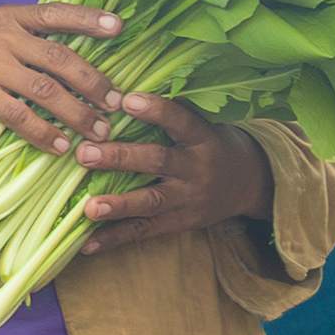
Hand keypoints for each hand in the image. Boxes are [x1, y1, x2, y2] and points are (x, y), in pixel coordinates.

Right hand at [0, 4, 126, 157]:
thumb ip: (25, 38)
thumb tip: (74, 59)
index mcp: (9, 17)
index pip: (56, 13)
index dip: (89, 19)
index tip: (120, 27)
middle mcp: (2, 36)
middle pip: (60, 58)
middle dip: (94, 83)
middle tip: (116, 104)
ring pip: (47, 90)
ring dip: (78, 114)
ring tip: (99, 132)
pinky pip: (21, 116)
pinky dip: (45, 134)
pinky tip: (61, 146)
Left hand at [76, 94, 272, 250]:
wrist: (249, 183)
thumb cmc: (211, 143)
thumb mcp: (202, 124)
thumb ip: (169, 112)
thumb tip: (119, 89)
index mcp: (201, 137)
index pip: (179, 120)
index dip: (155, 110)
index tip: (125, 100)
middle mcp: (196, 169)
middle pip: (158, 162)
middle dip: (120, 158)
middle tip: (84, 153)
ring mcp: (188, 199)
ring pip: (151, 202)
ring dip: (118, 206)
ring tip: (88, 209)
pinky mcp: (179, 223)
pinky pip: (145, 232)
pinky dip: (114, 238)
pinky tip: (86, 244)